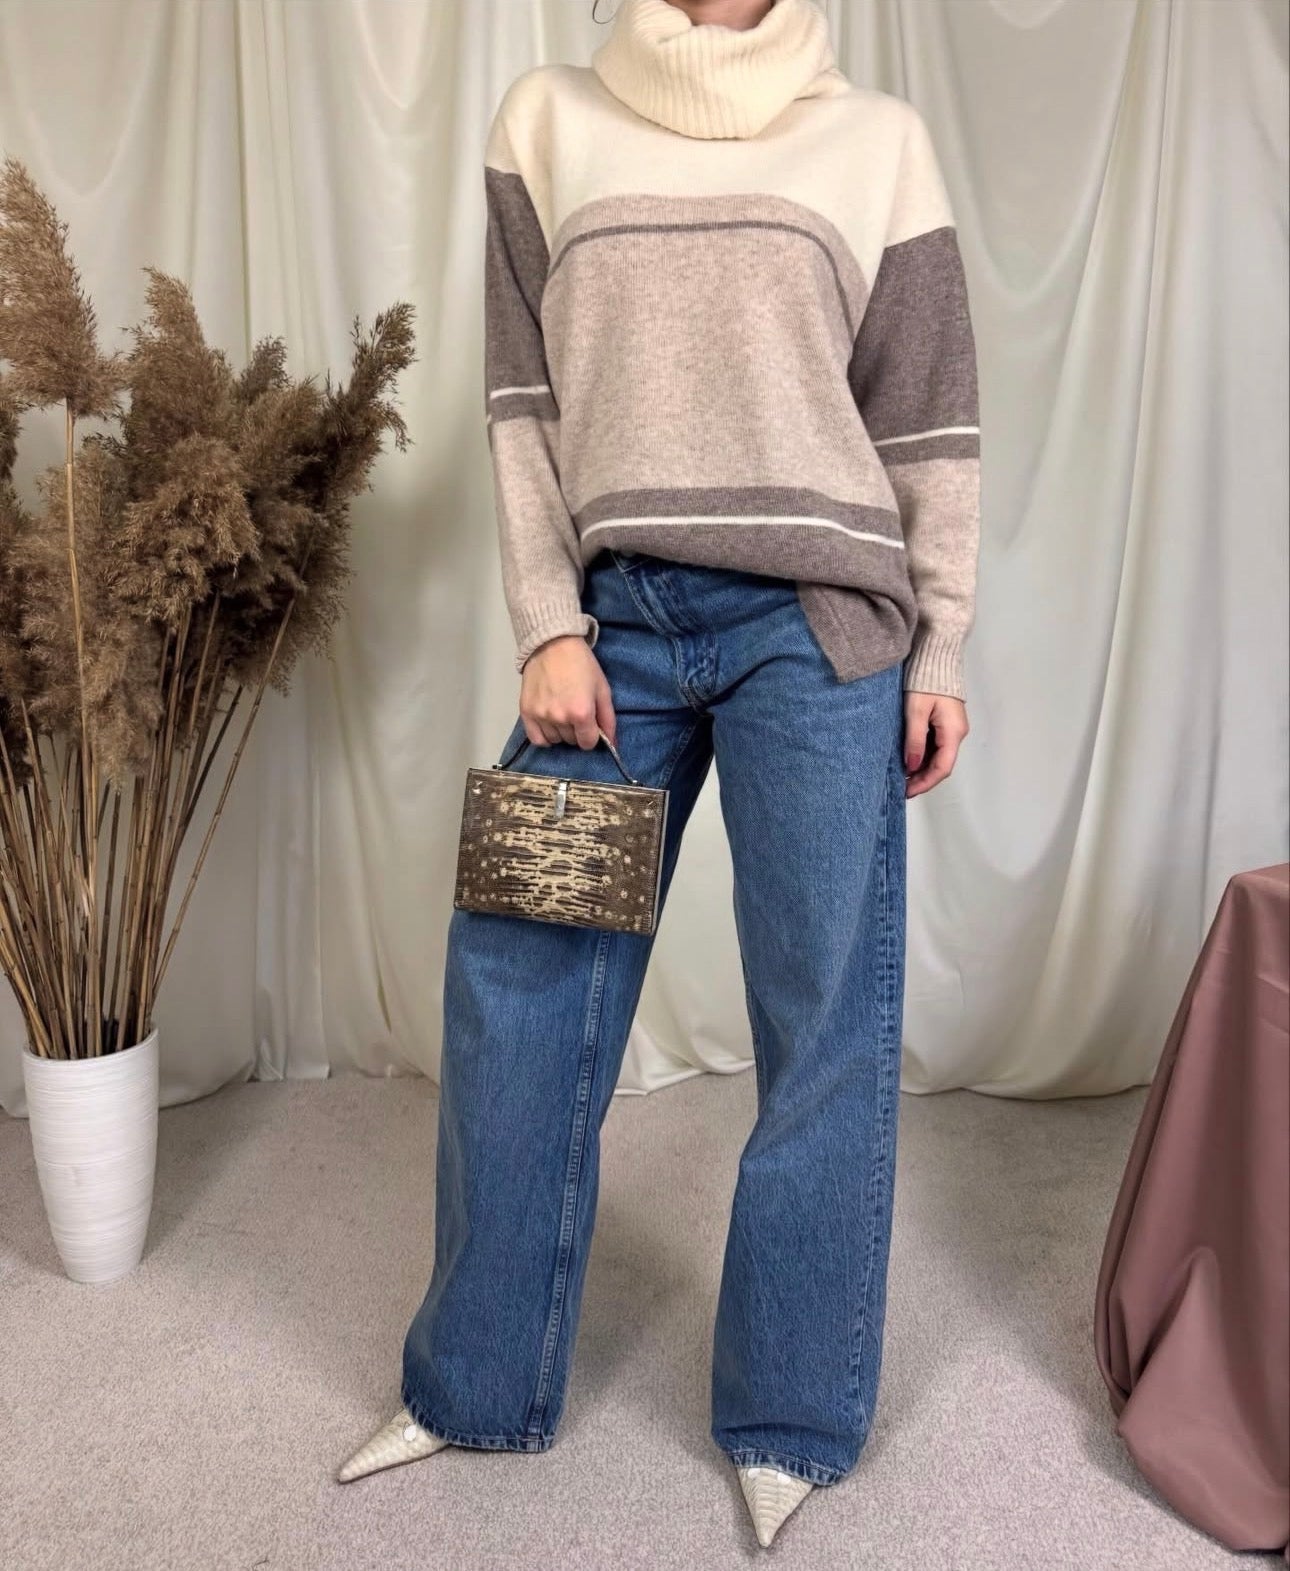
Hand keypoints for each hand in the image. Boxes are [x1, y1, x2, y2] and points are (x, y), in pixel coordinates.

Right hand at [520, 634, 616, 749]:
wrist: (553, 644)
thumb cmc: (581, 664)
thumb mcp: (602, 689)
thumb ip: (608, 719)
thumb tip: (613, 745)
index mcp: (581, 713)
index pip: (588, 743)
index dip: (592, 735)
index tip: (590, 723)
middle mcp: (559, 718)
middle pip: (571, 741)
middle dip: (577, 731)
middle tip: (575, 711)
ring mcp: (541, 716)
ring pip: (555, 740)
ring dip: (561, 732)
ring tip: (562, 712)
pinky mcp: (526, 712)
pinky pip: (536, 739)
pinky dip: (544, 736)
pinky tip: (549, 725)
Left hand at [903, 690, 967, 798]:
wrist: (936, 657)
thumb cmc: (926, 680)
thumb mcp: (916, 712)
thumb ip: (914, 740)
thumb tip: (911, 766)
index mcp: (953, 732)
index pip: (942, 768)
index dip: (925, 783)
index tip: (907, 791)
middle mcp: (957, 733)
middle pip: (941, 765)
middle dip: (922, 778)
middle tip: (901, 787)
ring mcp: (952, 728)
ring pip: (938, 756)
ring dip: (921, 768)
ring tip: (901, 777)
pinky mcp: (945, 723)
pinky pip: (935, 746)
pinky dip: (923, 756)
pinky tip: (908, 760)